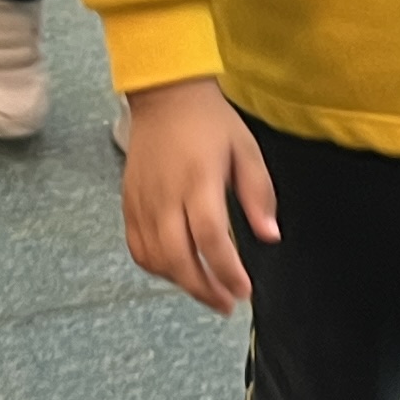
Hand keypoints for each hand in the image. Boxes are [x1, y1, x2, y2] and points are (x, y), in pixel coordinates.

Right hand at [119, 78, 274, 313]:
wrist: (165, 97)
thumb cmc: (210, 122)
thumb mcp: (246, 150)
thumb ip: (259, 194)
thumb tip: (269, 235)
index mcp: (198, 180)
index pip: (210, 238)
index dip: (227, 271)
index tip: (244, 290)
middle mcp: (166, 195)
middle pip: (178, 257)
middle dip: (204, 289)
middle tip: (227, 303)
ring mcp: (143, 201)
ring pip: (155, 259)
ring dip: (182, 282)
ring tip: (208, 290)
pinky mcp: (129, 203)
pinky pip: (138, 248)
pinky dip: (157, 267)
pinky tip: (178, 271)